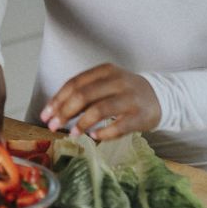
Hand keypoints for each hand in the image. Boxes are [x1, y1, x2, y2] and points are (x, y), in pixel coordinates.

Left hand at [39, 63, 160, 141]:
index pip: (75, 83)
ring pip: (99, 110)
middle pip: (84, 95)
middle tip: (53, 125)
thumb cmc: (125, 92)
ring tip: (72, 133)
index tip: (46, 113)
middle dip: (65, 112)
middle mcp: (118, 81)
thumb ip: (85, 93)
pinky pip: (118, 127)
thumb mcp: (106, 83)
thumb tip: (56, 110)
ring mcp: (130, 98)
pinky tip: (94, 136)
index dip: (58, 99)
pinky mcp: (140, 116)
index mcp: (106, 71)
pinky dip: (103, 133)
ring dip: (82, 124)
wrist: (160, 97)